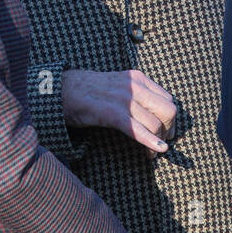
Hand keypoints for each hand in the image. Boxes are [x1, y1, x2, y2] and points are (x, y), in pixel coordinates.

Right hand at [62, 69, 176, 153]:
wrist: (61, 88)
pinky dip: (149, 142)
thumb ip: (138, 96)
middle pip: (168, 110)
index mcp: (138, 79)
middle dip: (168, 130)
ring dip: (157, 141)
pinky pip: (137, 129)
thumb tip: (155, 116)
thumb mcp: (120, 86)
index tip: (165, 132)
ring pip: (156, 122)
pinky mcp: (110, 112)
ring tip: (150, 153)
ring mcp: (123, 98)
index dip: (170, 120)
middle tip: (160, 142)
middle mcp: (135, 86)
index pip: (169, 100)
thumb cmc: (89, 91)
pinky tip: (154, 152)